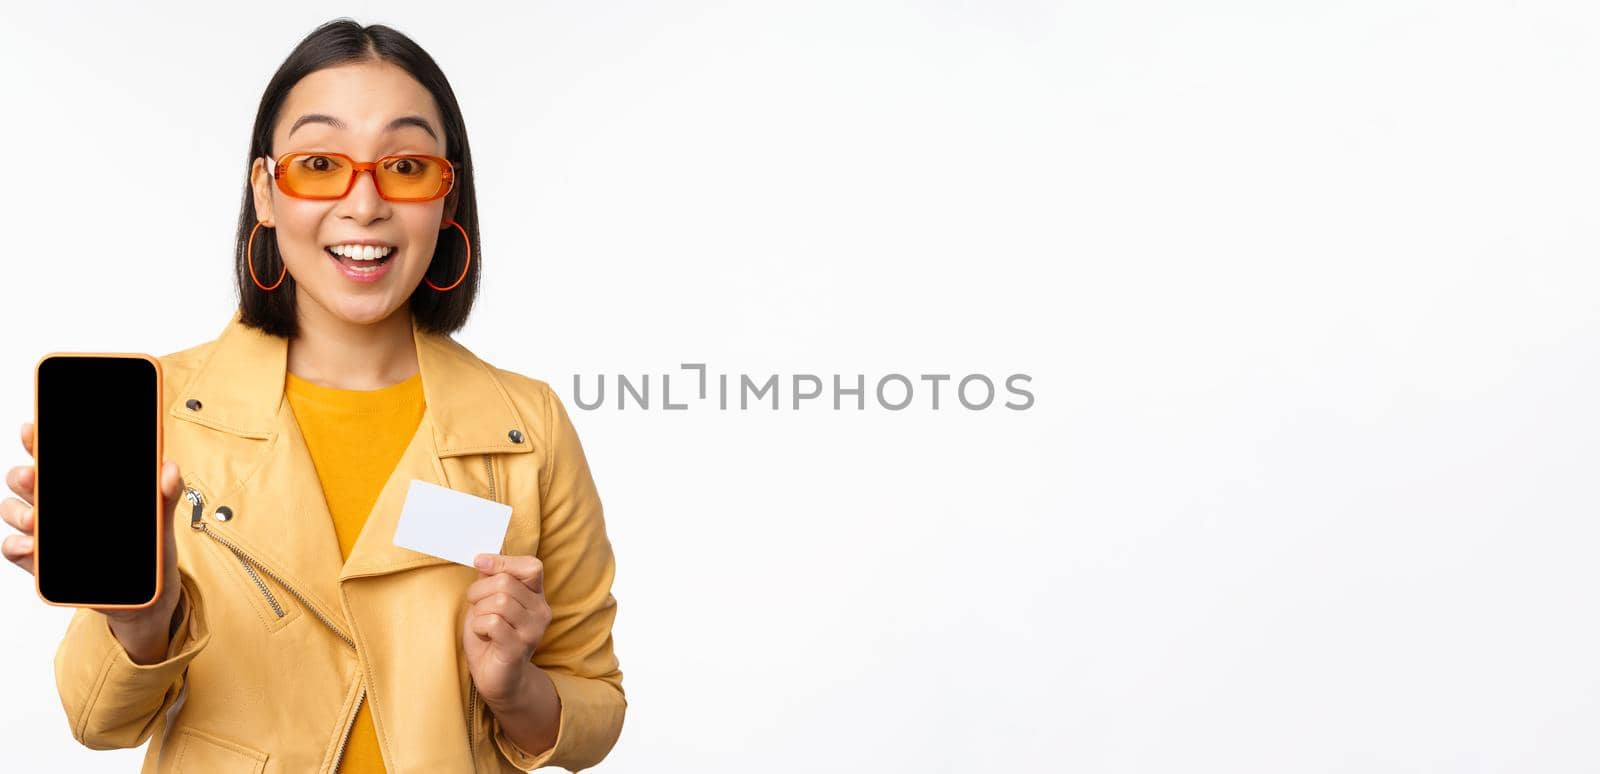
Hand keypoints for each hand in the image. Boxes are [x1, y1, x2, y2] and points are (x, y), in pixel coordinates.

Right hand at [3, 420, 184, 661]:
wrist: (149, 595)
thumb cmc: (150, 549)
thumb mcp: (161, 519)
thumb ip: (165, 494)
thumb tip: (168, 469)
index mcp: (82, 487)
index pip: (54, 457)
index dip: (38, 441)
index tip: (32, 430)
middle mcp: (57, 505)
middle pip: (26, 481)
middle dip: (23, 476)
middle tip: (33, 477)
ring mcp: (46, 534)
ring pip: (14, 512)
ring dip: (18, 512)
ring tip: (35, 519)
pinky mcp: (42, 564)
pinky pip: (16, 551)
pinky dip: (18, 547)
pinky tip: (30, 547)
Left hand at [462, 553, 551, 708]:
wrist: (498, 679)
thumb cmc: (491, 638)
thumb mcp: (488, 602)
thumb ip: (490, 580)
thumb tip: (483, 559)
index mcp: (536, 596)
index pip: (531, 567)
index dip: (503, 561)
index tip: (479, 563)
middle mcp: (541, 611)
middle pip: (506, 582)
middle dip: (479, 591)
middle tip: (475, 606)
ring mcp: (532, 630)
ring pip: (499, 601)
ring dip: (479, 611)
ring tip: (481, 623)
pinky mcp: (519, 648)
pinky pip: (493, 622)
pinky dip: (479, 627)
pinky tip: (483, 636)